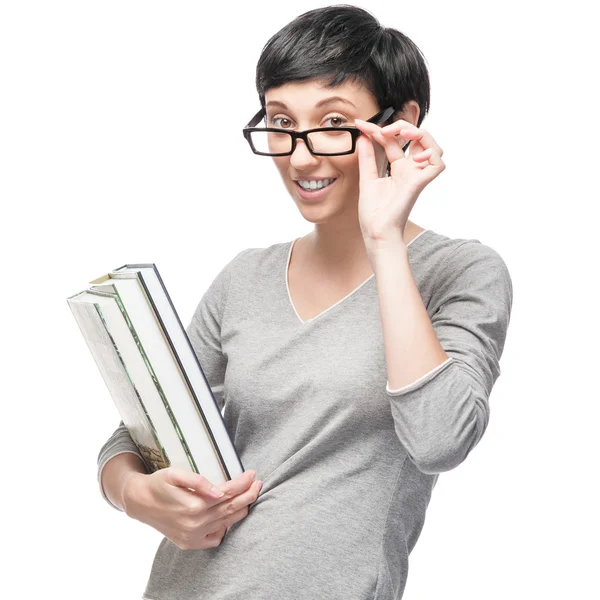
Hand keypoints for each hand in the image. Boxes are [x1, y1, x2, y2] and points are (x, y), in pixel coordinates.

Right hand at [123, 467, 261, 550]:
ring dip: (242, 508)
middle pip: (231, 508)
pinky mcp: (190, 543)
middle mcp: (196, 524)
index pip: (227, 493)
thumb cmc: (159, 484)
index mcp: (194, 505)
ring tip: (250, 496)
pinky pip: (215, 538)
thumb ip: (198, 481)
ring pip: (227, 523)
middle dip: (248, 495)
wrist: (140, 502)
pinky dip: (225, 527)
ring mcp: (193, 536)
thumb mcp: (175, 474)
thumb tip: (219, 492)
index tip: (252, 474)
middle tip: (258, 483)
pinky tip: (228, 515)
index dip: (242, 483)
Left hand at [354, 118, 444, 242]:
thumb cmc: (373, 212)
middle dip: (403, 126)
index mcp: (397, 168)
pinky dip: (431, 154)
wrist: (375, 231)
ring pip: (434, 147)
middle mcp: (410, 170)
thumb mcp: (367, 179)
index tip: (361, 124)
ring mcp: (416, 176)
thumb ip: (367, 158)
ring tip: (404, 134)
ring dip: (421, 134)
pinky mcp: (420, 183)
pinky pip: (438, 164)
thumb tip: (363, 136)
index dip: (378, 130)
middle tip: (384, 130)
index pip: (393, 141)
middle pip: (418, 138)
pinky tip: (413, 156)